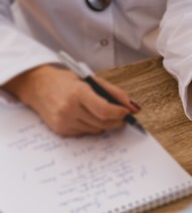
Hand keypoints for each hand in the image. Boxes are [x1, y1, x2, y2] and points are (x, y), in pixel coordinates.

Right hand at [3, 64, 139, 135]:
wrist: (38, 87)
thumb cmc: (67, 81)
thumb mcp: (91, 80)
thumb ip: (114, 92)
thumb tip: (133, 107)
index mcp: (78, 93)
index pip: (105, 110)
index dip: (120, 114)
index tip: (127, 112)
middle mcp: (69, 108)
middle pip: (104, 123)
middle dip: (117, 121)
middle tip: (122, 116)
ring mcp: (64, 121)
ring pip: (97, 130)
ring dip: (104, 124)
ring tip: (100, 113)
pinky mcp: (61, 130)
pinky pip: (86, 133)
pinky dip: (91, 126)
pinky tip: (85, 116)